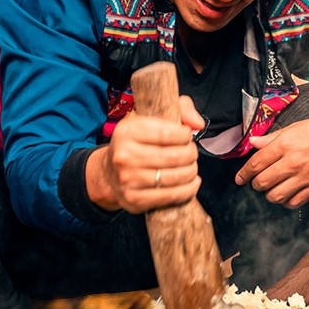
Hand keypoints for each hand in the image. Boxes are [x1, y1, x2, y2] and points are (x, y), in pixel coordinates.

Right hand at [87, 96, 203, 212]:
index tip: (186, 136)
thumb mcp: (152, 115)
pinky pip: (171, 196)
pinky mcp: (134, 200)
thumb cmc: (138, 141)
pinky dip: (188, 190)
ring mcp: (127, 180)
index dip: (185, 135)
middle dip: (191, 154)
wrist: (110, 173)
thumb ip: (181, 108)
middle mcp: (124, 155)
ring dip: (191, 172)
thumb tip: (198, 125)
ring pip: (176, 177)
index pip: (169, 133)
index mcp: (127, 131)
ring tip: (191, 167)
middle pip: (175, 156)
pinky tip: (191, 182)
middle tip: (191, 153)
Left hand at [235, 111, 308, 208]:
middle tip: (256, 181)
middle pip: (262, 182)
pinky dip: (286, 202)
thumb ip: (273, 138)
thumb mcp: (298, 126)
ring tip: (270, 188)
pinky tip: (286, 194)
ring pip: (275, 196)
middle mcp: (293, 162)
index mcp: (286, 144)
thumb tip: (253, 143)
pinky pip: (294, 203)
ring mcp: (305, 177)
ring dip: (269, 194)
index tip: (240, 178)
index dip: (244, 174)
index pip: (255, 164)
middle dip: (255, 184)